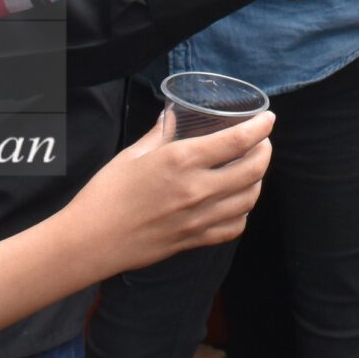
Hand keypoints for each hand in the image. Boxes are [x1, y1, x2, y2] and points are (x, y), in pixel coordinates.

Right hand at [73, 108, 272, 272]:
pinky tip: (237, 202)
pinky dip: (243, 212)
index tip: (268, 119)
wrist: (90, 241)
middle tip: (262, 142)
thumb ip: (160, 134)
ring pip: (249, 199)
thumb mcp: (133, 154)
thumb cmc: (106, 193)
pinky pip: (234, 227)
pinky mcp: (194, 240)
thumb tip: (172, 116)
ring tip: (253, 168)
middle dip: (265, 151)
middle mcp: (197, 190)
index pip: (237, 141)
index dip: (260, 128)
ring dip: (258, 180)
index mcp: (181, 161)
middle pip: (252, 169)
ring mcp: (198, 219)